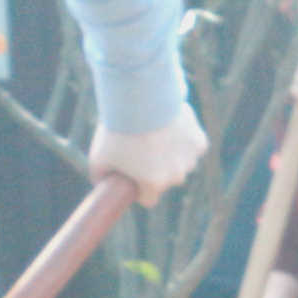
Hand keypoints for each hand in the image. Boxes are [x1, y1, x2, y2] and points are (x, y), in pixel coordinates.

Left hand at [85, 117, 208, 202]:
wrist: (139, 98)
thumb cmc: (117, 129)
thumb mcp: (98, 157)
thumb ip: (101, 176)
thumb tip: (103, 184)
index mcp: (154, 184)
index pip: (148, 200)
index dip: (137, 190)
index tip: (131, 178)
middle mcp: (176, 176)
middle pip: (165, 181)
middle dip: (155, 171)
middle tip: (140, 151)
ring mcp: (190, 159)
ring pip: (180, 164)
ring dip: (171, 157)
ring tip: (154, 136)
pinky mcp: (199, 142)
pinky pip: (191, 148)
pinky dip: (182, 141)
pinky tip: (169, 129)